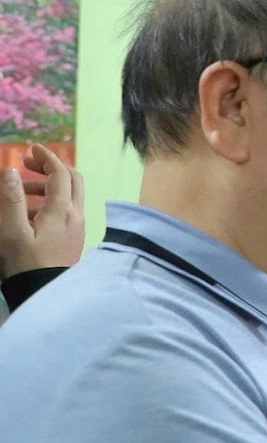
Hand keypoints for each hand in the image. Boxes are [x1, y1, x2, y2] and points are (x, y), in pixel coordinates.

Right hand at [0, 144, 84, 277]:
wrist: (43, 293)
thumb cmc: (25, 263)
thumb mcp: (12, 231)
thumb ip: (12, 200)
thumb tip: (12, 171)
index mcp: (62, 210)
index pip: (60, 173)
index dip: (46, 157)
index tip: (31, 148)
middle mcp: (76, 215)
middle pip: (72, 179)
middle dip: (51, 167)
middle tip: (27, 164)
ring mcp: (78, 226)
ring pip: (69, 195)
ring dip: (47, 186)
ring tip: (19, 193)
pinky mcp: (74, 237)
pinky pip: (66, 210)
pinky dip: (49, 202)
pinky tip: (27, 214)